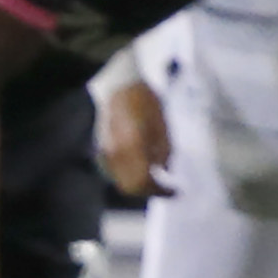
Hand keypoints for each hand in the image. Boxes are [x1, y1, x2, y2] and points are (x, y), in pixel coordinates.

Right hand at [98, 78, 172, 199]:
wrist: (119, 86)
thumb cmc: (145, 101)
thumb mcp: (163, 125)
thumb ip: (165, 151)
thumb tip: (165, 171)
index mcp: (133, 148)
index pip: (145, 182)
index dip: (161, 190)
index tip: (175, 190)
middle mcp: (116, 155)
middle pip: (130, 187)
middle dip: (149, 191)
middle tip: (164, 187)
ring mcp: (106, 153)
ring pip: (121, 181)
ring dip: (138, 184)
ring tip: (154, 178)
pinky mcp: (102, 149)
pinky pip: (115, 172)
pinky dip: (129, 176)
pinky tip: (140, 168)